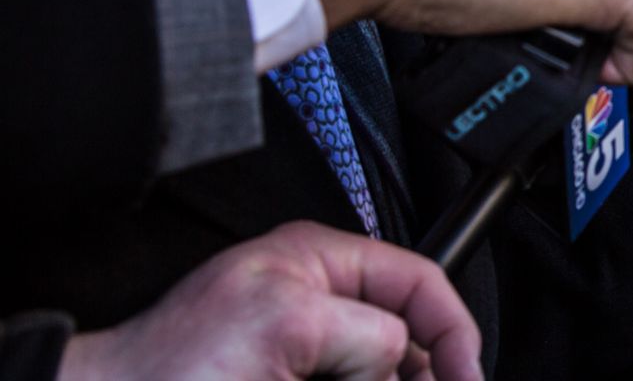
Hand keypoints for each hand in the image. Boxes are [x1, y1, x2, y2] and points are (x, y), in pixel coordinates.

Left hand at [58, 221, 479, 380]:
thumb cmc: (164, 369)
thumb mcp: (289, 322)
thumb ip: (366, 329)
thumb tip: (402, 359)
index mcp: (318, 262)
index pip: (420, 281)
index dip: (454, 331)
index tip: (468, 377)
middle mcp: (317, 305)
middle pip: (407, 338)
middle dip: (422, 371)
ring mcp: (305, 355)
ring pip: (379, 370)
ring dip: (393, 380)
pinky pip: (348, 380)